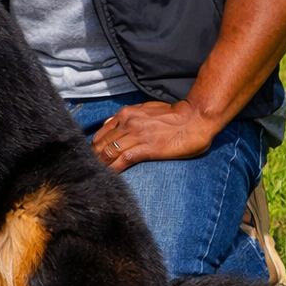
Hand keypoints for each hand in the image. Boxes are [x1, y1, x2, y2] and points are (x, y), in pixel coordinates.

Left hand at [90, 99, 219, 171]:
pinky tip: (110, 176)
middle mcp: (128, 123)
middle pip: (102, 143)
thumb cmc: (173, 115)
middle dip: (95, 156)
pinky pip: (124, 160)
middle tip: (90, 168)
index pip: (102, 132)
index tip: (93, 155)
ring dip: (102, 164)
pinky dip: (115, 169)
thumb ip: (128, 117)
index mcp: (126, 114)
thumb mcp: (145, 109)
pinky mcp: (148, 148)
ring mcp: (137, 136)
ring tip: (97, 174)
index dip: (95, 145)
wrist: (194, 118)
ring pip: (110, 151)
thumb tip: (110, 124)